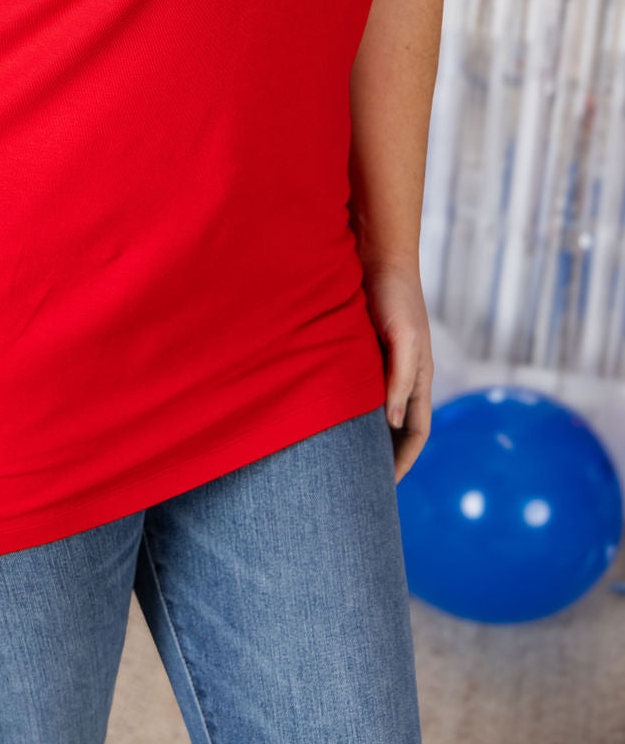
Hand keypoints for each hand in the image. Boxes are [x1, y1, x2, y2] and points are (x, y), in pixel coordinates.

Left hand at [360, 260, 432, 482]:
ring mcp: (383, 362)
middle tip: (357, 484)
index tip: (384, 488)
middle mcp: (403, 374)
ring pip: (374, 410)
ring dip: (362, 433)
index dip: (403, 460)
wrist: (377, 255)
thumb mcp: (404, 338)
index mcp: (420, 377)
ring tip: (338, 459)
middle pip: (395, 427)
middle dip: (382, 455)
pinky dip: (348, 407)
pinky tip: (324, 416)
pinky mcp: (363, 349)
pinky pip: (357, 388)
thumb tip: (391, 421)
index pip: (415, 432)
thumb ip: (401, 379)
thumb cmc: (394, 295)